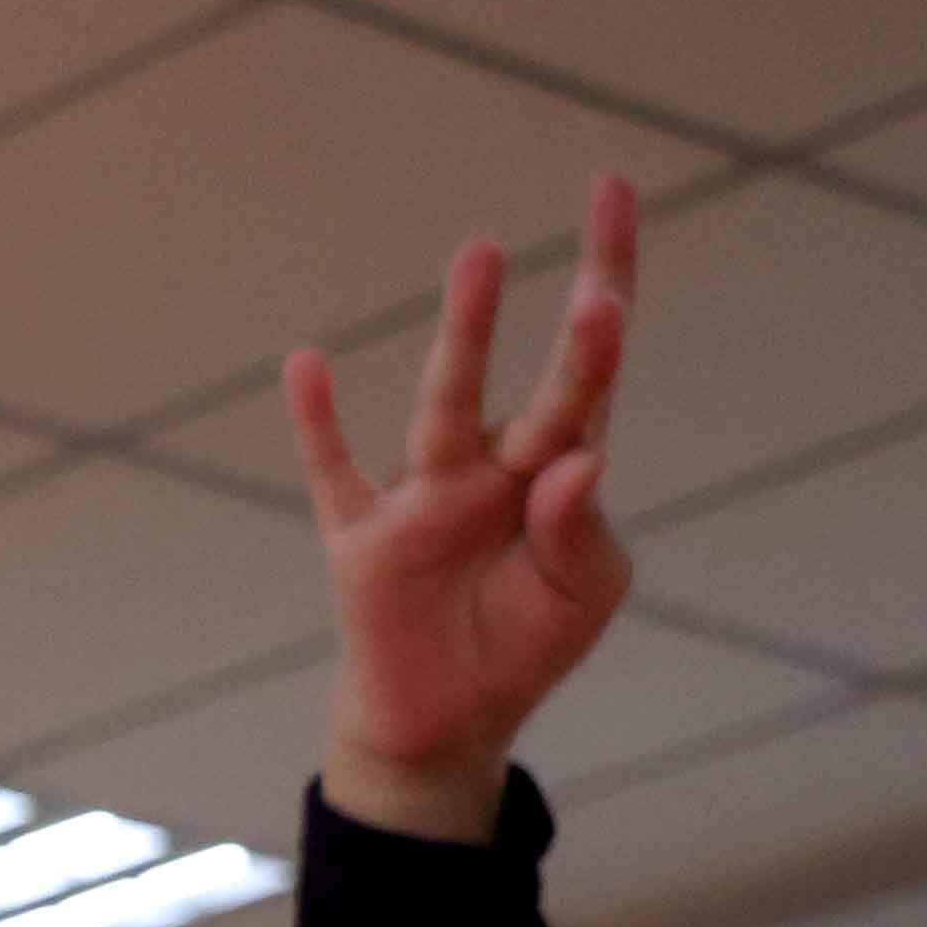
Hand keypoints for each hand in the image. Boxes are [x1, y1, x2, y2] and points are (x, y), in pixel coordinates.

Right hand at [288, 176, 635, 838]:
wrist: (446, 724)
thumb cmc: (525, 644)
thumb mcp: (580, 595)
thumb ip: (580, 530)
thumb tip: (581, 458)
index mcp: (562, 474)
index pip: (598, 373)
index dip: (613, 292)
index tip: (617, 203)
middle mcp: (498, 469)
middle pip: (541, 379)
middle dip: (566, 303)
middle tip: (603, 202)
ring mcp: (427, 500)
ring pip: (449, 406)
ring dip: (468, 333)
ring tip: (483, 255)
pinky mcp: (364, 543)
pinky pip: (336, 474)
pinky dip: (320, 424)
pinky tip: (309, 364)